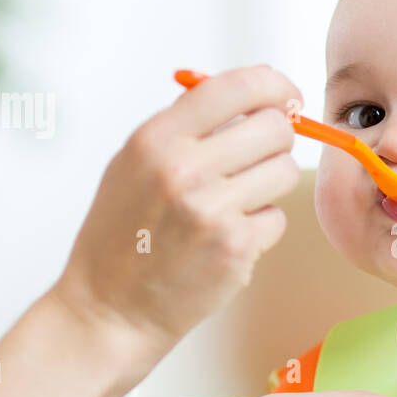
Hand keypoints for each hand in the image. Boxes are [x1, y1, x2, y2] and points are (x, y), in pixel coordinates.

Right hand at [52, 66, 301, 367]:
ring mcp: (212, 210)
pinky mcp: (236, 248)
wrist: (109, 310)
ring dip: (269, 184)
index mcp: (156, 139)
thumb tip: (249, 94)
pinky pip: (278, 217)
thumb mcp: (133, 165)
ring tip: (234, 203)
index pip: (236, 87)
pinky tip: (226, 239)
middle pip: (274, 127)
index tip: (287, 96)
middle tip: (258, 157)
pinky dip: (260, 227)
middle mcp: (183, 169)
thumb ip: (185, 126)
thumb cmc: (122, 236)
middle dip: (276, 140)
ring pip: (285, 170)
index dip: (274, 85)